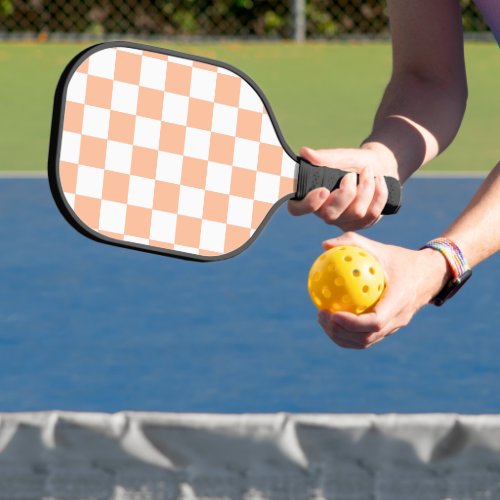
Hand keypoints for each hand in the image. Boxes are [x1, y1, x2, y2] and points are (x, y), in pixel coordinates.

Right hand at [288, 145, 397, 230]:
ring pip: (356, 213)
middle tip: (351, 174)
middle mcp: (324, 212)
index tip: (323, 190)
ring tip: (368, 172)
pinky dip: (379, 193)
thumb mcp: (341, 156)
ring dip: (366, 188)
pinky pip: (372, 214)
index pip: (297, 209)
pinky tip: (379, 181)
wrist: (379, 166)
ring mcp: (343, 221)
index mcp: (312, 196)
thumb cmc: (354, 162)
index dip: (308, 204)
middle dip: (346, 193)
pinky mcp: (361, 224)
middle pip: (330, 215)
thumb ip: (324, 157)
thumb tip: (305, 152)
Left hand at [316, 232, 450, 348]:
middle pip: (366, 338)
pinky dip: (347, 334)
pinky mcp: (389, 329)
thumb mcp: (380, 248)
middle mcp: (398, 319)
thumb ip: (353, 243)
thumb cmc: (401, 259)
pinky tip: (332, 318)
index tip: (332, 313)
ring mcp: (394, 327)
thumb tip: (325, 245)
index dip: (352, 323)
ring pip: (365, 342)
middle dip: (340, 332)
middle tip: (321, 315)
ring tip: (323, 319)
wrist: (429, 275)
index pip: (375, 322)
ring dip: (341, 336)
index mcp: (399, 301)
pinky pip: (366, 337)